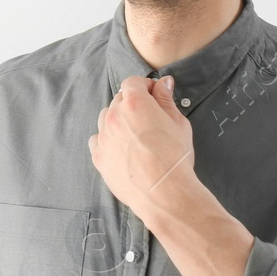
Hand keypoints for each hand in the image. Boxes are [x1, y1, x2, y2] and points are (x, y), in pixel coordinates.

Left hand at [87, 75, 201, 220]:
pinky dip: (107, 139)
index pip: (133, 83)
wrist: (163, 192)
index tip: (155, 95)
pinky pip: (98, 139)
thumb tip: (163, 84)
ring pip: (106, 118)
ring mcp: (103, 137)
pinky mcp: (98, 156)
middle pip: (119, 99)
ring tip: (136, 135)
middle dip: (133, 103)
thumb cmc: (175, 157)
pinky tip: (122, 148)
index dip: (145, 87)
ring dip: (119, 120)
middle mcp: (114, 117)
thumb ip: (166, 100)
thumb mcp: (178, 123)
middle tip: (150, 119)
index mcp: (134, 104)